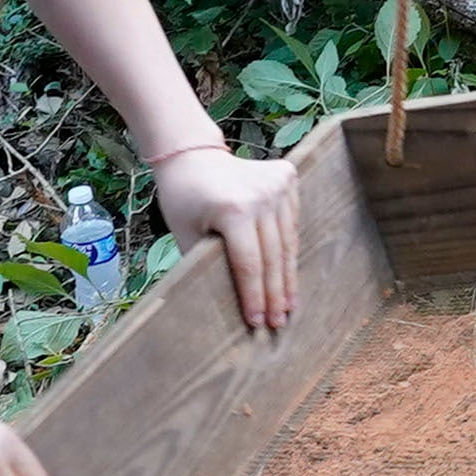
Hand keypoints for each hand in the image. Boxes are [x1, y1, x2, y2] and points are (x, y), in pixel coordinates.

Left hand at [151, 141, 297, 334]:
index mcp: (234, 209)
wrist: (192, 153)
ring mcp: (278, 184)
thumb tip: (225, 305)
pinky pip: (292, 223)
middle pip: (273, 256)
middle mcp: (262, 196)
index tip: (257, 322)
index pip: (249, 263)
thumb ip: (204, 265)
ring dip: (287, 276)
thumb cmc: (183, 197)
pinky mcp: (287, 178)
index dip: (254, 296)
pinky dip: (289, 249)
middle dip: (276, 294)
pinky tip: (288, 274)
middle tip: (279, 322)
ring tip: (288, 305)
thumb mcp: (185, 234)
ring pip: (288, 241)